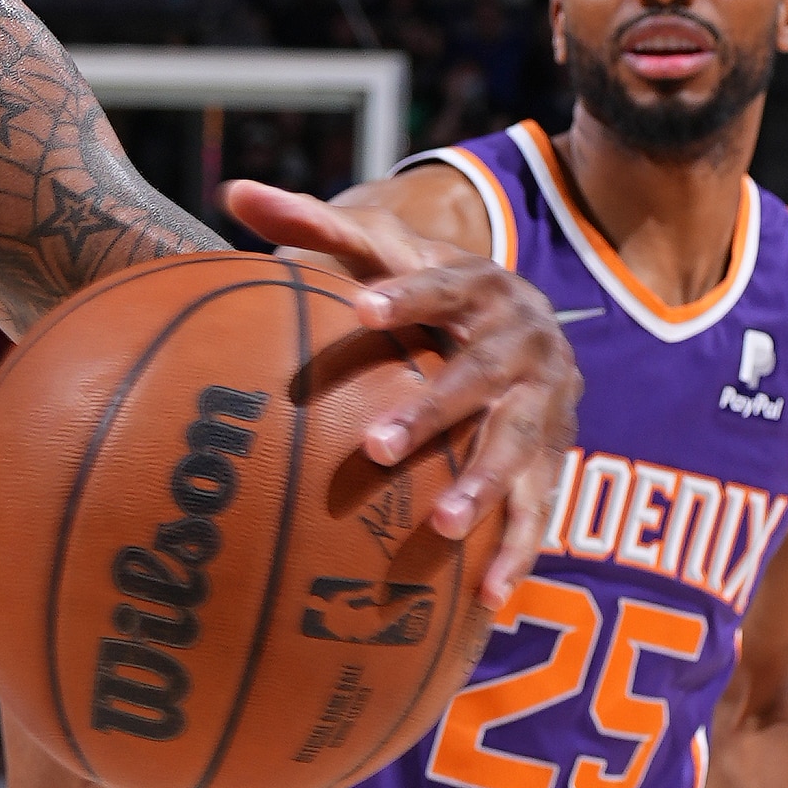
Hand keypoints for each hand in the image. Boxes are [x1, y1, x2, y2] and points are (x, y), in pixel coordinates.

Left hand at [226, 176, 581, 610]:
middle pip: (483, 377)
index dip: (408, 296)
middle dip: (436, 410)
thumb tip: (230, 189)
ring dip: (484, 488)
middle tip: (375, 446)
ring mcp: (547, 405)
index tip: (360, 309)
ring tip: (443, 529)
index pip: (446, 285)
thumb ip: (312, 223)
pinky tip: (486, 598)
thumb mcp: (382, 252)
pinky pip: (540, 510)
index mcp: (480, 288)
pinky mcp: (556, 460)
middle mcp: (524, 344)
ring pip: (520, 447)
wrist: (524, 327)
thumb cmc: (426, 293)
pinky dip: (517, 552)